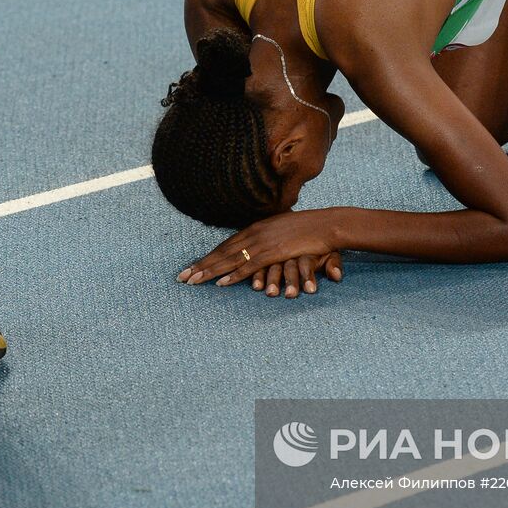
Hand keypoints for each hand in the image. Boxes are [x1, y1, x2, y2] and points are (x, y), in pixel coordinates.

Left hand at [178, 211, 342, 294]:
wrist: (326, 224)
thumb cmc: (309, 229)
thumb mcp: (284, 230)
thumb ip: (269, 238)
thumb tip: (261, 246)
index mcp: (255, 228)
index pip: (225, 245)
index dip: (208, 257)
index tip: (192, 266)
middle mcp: (254, 234)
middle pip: (221, 252)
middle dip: (200, 265)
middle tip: (181, 277)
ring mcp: (262, 244)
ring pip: (229, 260)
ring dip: (209, 272)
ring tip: (192, 282)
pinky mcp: (272, 253)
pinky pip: (248, 267)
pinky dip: (232, 276)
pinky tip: (220, 283)